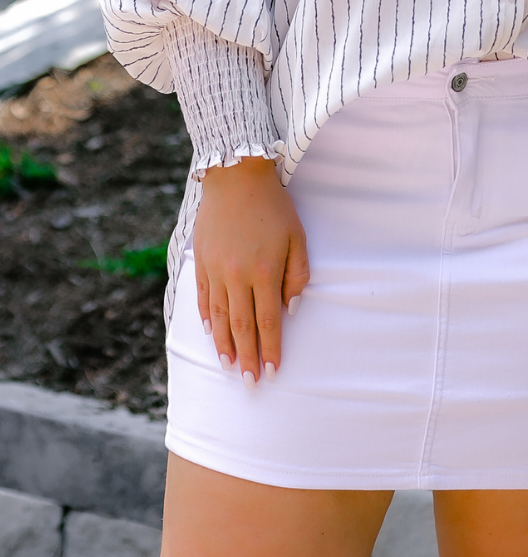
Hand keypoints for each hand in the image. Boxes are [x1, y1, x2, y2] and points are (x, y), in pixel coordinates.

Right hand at [192, 157, 309, 383]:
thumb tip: (289, 310)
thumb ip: (296, 276)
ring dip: (224, 345)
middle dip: (247, 357)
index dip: (271, 349)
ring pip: (218, 317)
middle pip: (241, 327)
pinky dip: (206, 318)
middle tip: (250, 382)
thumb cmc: (274, 206)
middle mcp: (235, 276)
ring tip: (229, 365)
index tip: (273, 371)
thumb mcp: (297, 237)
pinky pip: (202, 297)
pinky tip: (209, 333)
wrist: (235, 174)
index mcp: (263, 271)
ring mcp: (214, 270)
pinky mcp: (200, 261)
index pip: (267, 322)